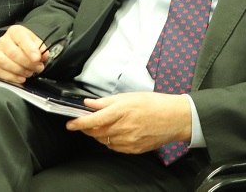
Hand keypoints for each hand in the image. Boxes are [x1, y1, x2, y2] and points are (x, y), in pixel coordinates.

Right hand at [0, 25, 48, 83]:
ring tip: (29, 73)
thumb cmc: (27, 45)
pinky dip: (12, 77)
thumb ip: (40, 48)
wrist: (17, 48)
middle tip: (38, 68)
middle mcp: (3, 41)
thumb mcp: (36, 42)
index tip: (37, 58)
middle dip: (27, 63)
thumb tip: (43, 55)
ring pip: (3, 62)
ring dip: (19, 70)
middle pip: (12, 52)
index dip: (29, 49)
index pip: (21, 39)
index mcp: (15, 32)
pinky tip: (21, 78)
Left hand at [65, 92, 192, 153]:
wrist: (175, 118)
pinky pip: (114, 147)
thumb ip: (107, 101)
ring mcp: (129, 140)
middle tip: (84, 123)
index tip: (70, 124)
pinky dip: (109, 141)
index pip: (94, 120)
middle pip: (96, 132)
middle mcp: (124, 127)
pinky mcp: (134, 149)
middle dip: (86, 128)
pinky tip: (114, 133)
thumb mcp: (129, 96)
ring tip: (102, 126)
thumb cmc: (155, 104)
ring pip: (104, 140)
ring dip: (98, 134)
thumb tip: (89, 103)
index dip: (79, 123)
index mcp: (122, 111)